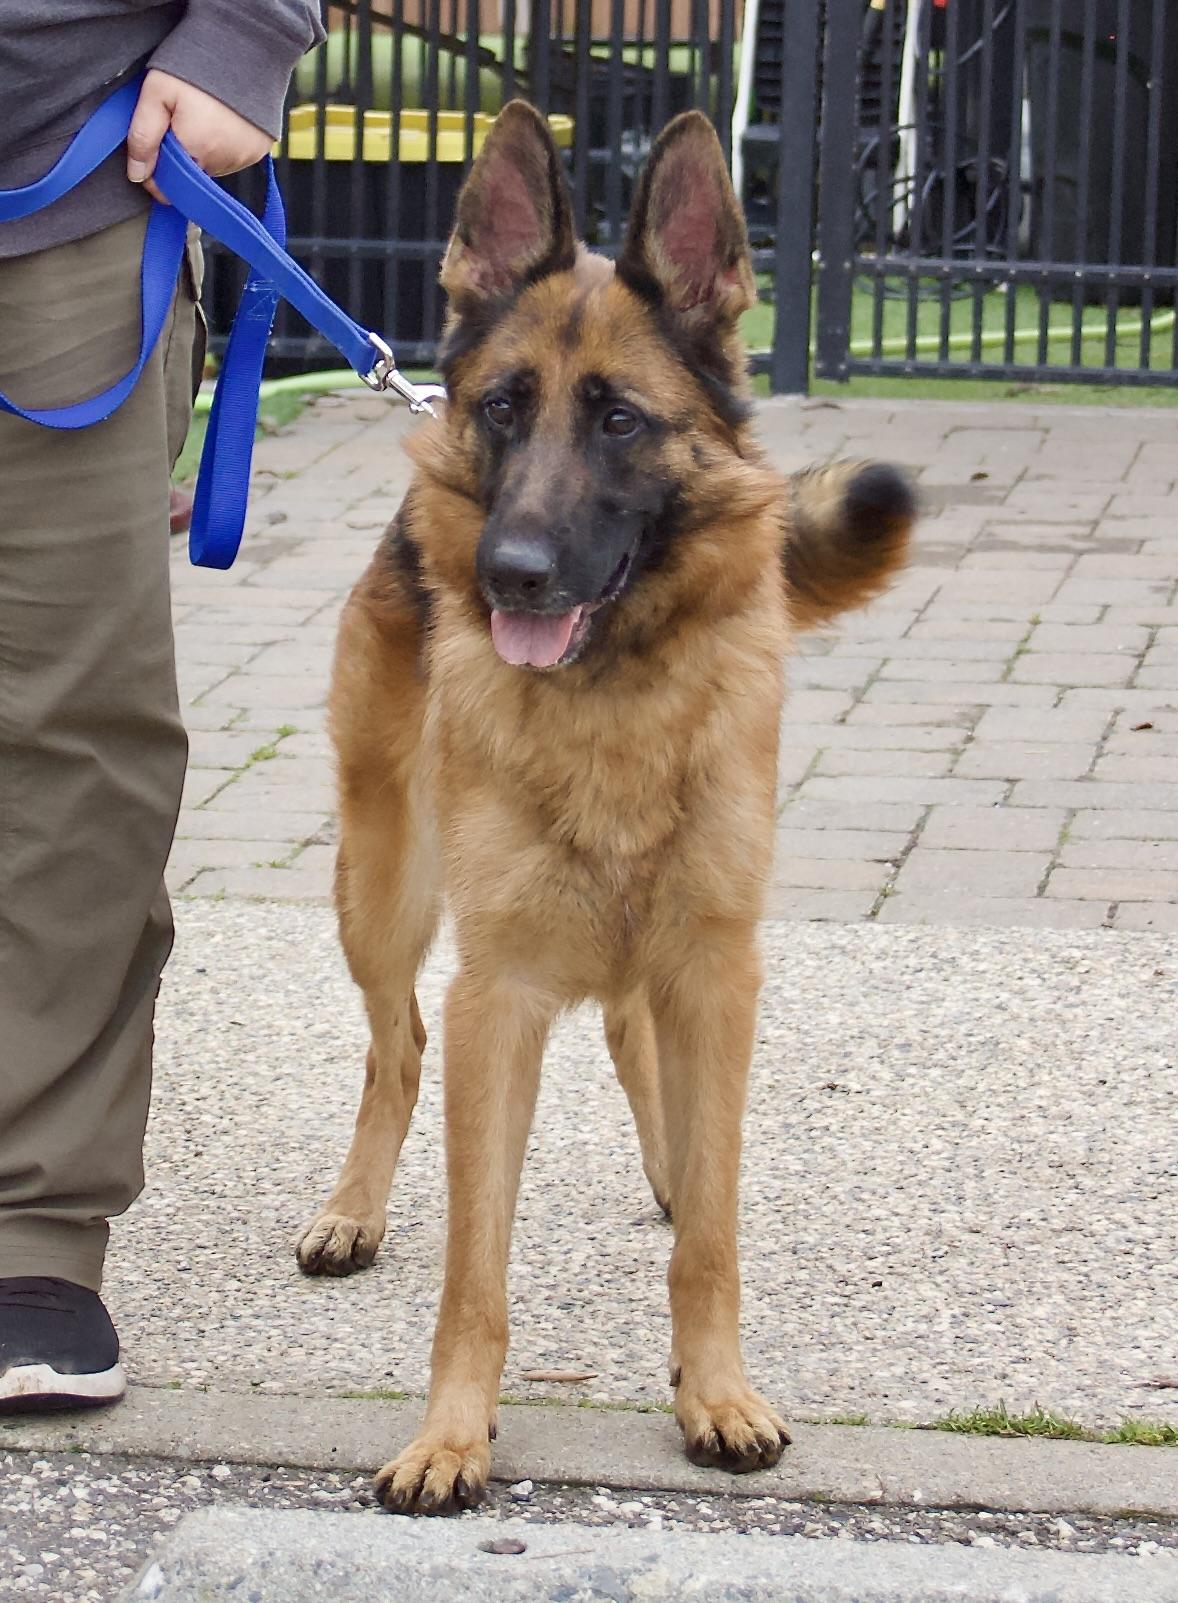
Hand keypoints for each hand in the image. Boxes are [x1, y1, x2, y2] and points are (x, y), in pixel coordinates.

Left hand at [127, 69, 272, 202]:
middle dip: (179, 156)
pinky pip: (233, 159)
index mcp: (194, 151)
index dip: (155, 173)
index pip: (169, 189)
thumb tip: (137, 175)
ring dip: (202, 152)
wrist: (244, 48)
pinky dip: (223, 146)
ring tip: (201, 118)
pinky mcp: (258, 151)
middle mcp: (222, 163)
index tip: (151, 150)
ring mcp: (243, 158)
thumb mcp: (156, 93)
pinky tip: (220, 122)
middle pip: (190, 176)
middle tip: (178, 121)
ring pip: (211, 168)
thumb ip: (143, 136)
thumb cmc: (195, 66)